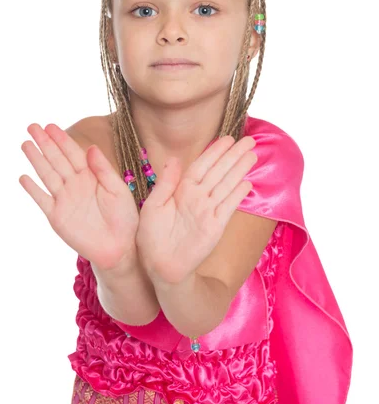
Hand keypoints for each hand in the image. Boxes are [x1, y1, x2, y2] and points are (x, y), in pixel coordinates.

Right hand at [19, 123, 138, 272]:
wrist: (120, 247)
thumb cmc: (124, 218)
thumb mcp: (118, 190)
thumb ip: (103, 170)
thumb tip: (91, 147)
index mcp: (91, 176)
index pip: (73, 153)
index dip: (62, 140)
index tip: (51, 126)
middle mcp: (75, 185)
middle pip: (57, 160)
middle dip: (45, 143)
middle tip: (32, 127)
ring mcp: (65, 200)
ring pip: (47, 175)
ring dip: (36, 160)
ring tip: (25, 144)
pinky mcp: (57, 217)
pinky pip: (42, 200)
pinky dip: (32, 190)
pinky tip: (24, 177)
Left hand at [135, 135, 256, 284]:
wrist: (160, 265)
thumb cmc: (151, 236)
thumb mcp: (152, 206)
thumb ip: (165, 183)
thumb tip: (174, 159)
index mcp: (181, 190)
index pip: (201, 166)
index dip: (214, 152)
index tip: (227, 138)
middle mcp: (197, 197)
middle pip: (219, 171)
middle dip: (233, 155)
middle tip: (249, 140)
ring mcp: (208, 211)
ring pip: (226, 185)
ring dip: (239, 170)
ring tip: (252, 155)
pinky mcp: (215, 226)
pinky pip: (228, 207)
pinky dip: (237, 195)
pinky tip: (247, 183)